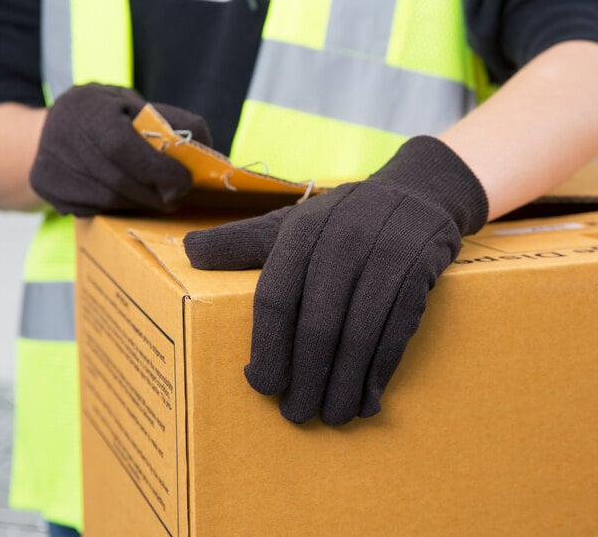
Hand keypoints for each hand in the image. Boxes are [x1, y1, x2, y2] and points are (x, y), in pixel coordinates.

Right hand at [30, 83, 211, 215]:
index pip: (122, 147)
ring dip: (141, 203)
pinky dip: (119, 207)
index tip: (184, 183)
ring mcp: (50, 165)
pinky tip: (128, 195)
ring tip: (156, 196)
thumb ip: (178, 124)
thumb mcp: (143, 107)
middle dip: (156, 193)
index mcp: (87, 109)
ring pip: (109, 200)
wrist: (58, 126)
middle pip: (118, 181)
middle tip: (177, 196)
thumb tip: (214, 157)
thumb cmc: (112, 115)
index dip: (158, 170)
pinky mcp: (47, 189)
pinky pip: (94, 209)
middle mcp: (60, 136)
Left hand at [183, 137, 487, 424]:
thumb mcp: (291, 223)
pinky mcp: (419, 270)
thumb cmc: (341, 219)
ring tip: (334, 416)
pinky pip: (397, 330)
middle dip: (306, 379)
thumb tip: (187, 251)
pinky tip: (369, 396)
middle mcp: (341, 241)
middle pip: (317, 326)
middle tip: (297, 414)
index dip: (267, 349)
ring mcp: (384, 255)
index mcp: (301, 231)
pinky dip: (380, 370)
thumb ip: (242, 241)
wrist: (415, 191)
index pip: (275, 299)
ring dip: (344, 385)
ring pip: (359, 335)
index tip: (262, 386)